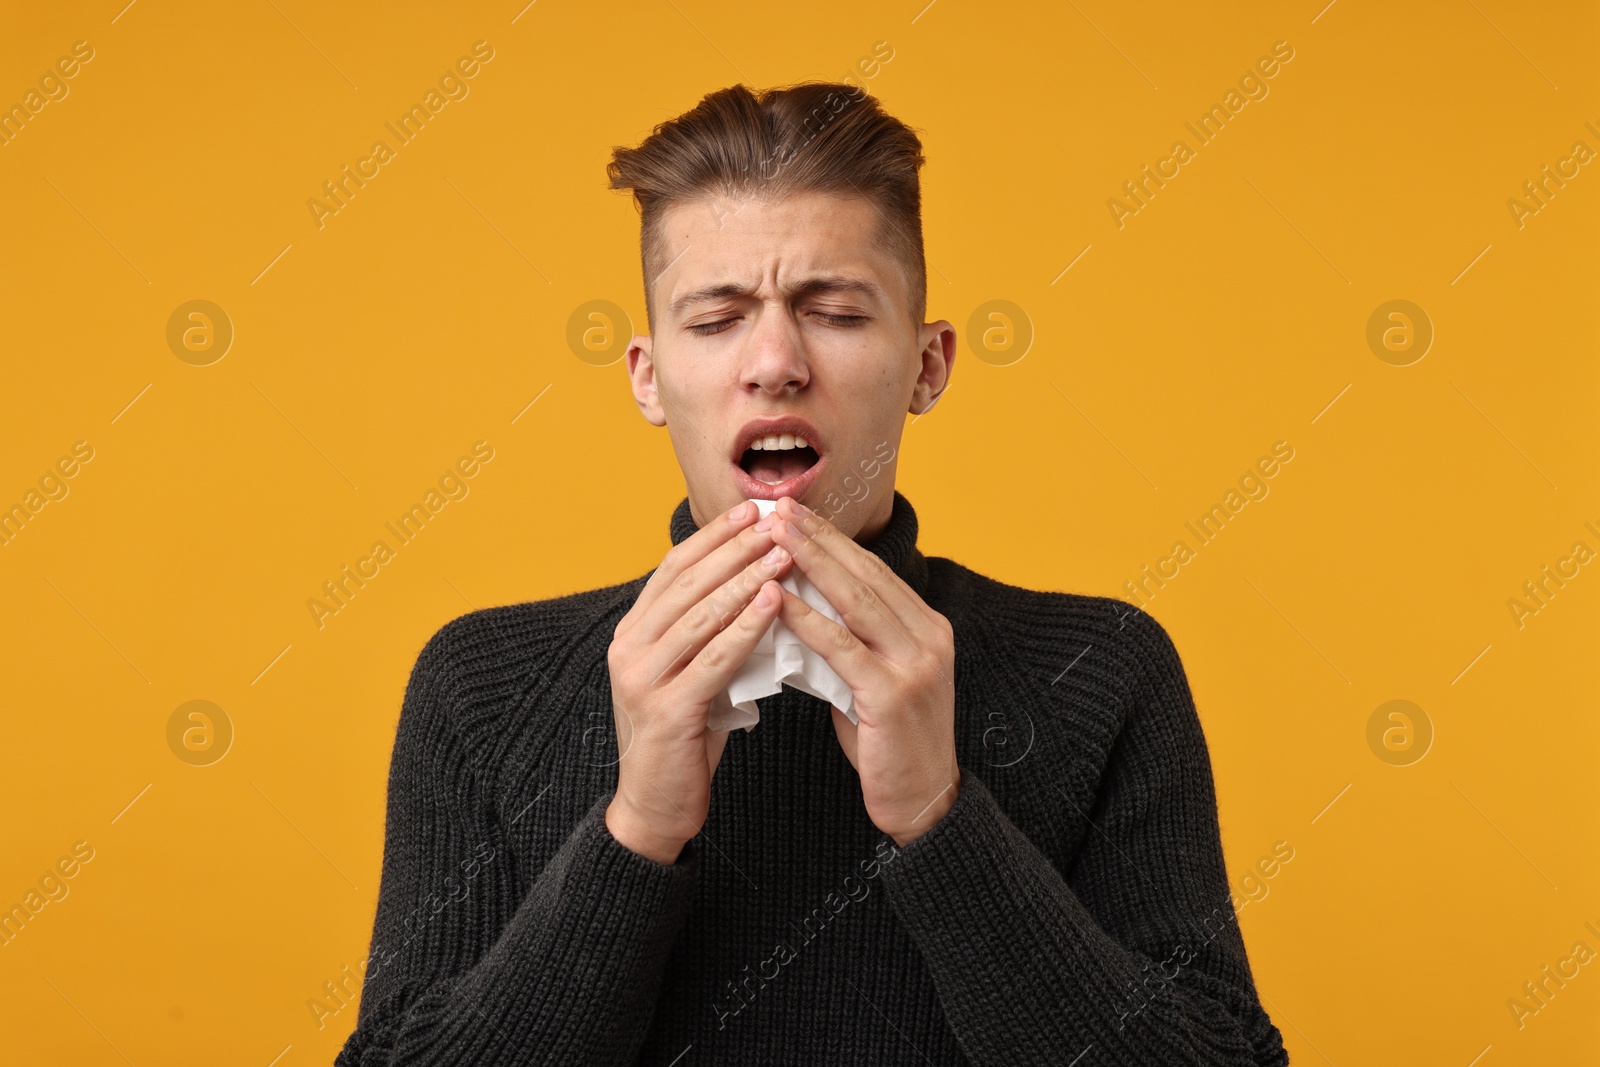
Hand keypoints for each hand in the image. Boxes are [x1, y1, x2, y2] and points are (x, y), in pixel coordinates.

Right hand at [605, 500, 792, 862]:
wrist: (655, 807)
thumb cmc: (685, 738)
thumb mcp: (692, 672)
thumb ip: (709, 632)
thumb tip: (759, 584)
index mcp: (633, 633)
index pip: (675, 568)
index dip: (714, 536)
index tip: (753, 509)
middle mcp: (628, 648)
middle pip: (687, 582)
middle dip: (735, 547)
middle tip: (776, 520)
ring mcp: (642, 679)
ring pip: (700, 615)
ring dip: (746, 579)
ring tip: (784, 553)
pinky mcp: (665, 711)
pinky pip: (712, 659)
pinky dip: (745, 628)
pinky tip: (774, 605)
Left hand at [768, 496, 959, 844]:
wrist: (921, 803)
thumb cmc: (886, 743)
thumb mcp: (871, 680)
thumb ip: (847, 641)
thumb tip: (793, 604)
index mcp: (926, 627)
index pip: (872, 570)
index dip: (830, 539)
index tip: (792, 513)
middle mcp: (928, 637)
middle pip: (864, 574)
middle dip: (817, 537)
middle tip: (776, 507)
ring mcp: (916, 665)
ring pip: (855, 601)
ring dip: (810, 563)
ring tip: (773, 536)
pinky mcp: (894, 695)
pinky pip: (842, 648)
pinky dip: (807, 620)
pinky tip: (777, 600)